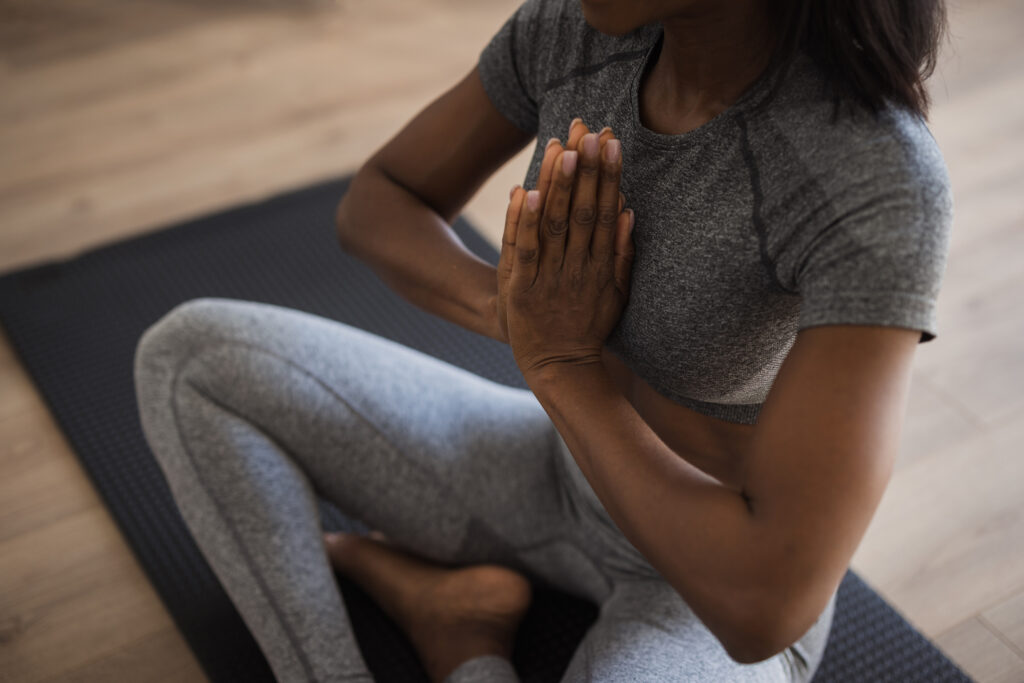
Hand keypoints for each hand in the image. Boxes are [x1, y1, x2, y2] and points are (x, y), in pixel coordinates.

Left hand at [503, 122, 634, 378]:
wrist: (562, 366)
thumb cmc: (590, 327)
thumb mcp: (617, 293)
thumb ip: (624, 255)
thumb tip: (631, 212)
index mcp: (603, 265)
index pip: (608, 211)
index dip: (609, 176)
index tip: (611, 143)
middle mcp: (579, 267)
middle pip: (585, 211)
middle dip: (588, 170)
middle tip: (590, 132)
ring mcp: (551, 277)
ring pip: (556, 225)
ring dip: (559, 187)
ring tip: (562, 150)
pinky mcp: (523, 289)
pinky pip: (524, 251)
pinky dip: (525, 222)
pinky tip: (525, 192)